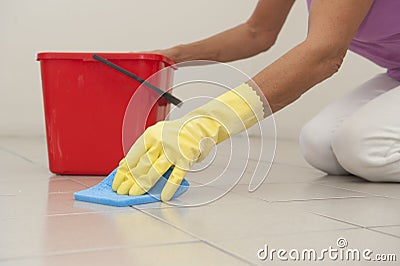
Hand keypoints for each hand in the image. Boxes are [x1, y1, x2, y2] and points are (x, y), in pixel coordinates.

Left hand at [112, 83, 264, 200]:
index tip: (117, 182)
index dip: (122, 172)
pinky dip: (169, 188)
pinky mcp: (186, 160)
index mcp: (150, 135)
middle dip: (129, 181)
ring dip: (142, 185)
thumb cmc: (177, 132)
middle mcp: (160, 142)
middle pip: (140, 165)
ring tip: (135, 194)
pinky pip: (175, 177)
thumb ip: (143, 149)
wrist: (201, 125)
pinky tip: (163, 196)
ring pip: (154, 171)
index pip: (132, 156)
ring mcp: (174, 151)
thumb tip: (125, 164)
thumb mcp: (157, 134)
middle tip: (123, 191)